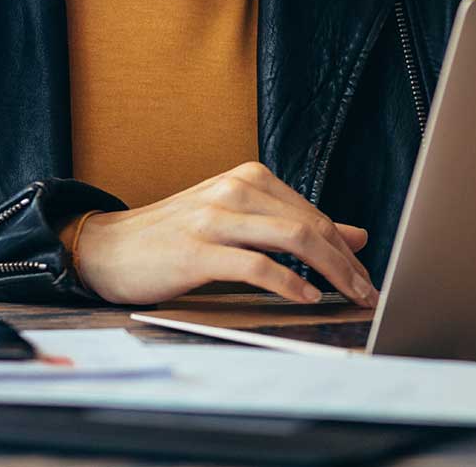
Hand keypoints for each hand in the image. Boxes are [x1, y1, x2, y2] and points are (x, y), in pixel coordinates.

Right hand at [72, 161, 378, 306]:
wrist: (107, 247)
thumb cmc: (176, 238)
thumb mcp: (240, 223)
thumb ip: (293, 226)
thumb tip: (356, 236)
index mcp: (249, 178)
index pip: (314, 214)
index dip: (346, 248)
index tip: (366, 276)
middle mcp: (236, 189)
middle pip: (311, 225)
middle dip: (347, 263)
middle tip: (368, 292)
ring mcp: (216, 217)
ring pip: (293, 239)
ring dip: (330, 271)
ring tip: (348, 296)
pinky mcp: (197, 250)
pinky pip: (256, 266)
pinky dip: (288, 283)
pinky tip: (306, 297)